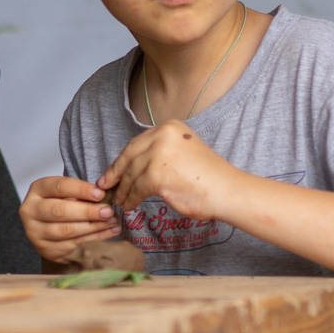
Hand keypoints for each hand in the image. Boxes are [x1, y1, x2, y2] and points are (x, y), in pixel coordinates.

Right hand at [21, 175, 120, 262]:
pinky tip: (108, 232)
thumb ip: (80, 194)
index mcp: (37, 190)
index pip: (59, 186)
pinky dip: (94, 237)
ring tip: (111, 222)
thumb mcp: (66, 195)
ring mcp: (35, 232)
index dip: (81, 189)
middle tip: (108, 211)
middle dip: (87, 211)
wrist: (49, 233)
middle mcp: (30, 210)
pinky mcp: (46, 249)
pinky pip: (73, 243)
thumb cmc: (61, 206)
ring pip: (67, 230)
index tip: (100, 194)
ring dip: (93, 226)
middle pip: (60, 210)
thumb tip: (104, 197)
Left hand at [97, 121, 240, 220]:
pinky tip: (129, 205)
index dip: (123, 160)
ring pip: (131, 174)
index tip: (113, 171)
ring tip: (119, 201)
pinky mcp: (157, 175)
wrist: (228, 191)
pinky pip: (136, 189)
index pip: (137, 143)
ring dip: (123, 190)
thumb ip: (160, 152)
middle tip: (105, 186)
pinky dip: (131, 199)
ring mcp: (159, 154)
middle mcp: (163, 135)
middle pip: (130, 156)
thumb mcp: (183, 152)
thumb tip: (134, 165)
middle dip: (116, 173)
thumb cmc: (209, 178)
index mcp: (170, 127)